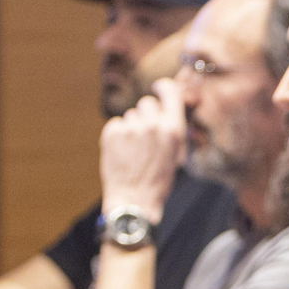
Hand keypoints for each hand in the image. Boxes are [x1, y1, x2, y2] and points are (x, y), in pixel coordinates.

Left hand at [100, 78, 186, 220]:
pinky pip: (116, 124)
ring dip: (132, 127)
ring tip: (134, 150)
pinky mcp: (112, 134)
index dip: (164, 87)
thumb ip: (173, 128)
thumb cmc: (158, 180)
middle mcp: (153, 125)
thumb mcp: (176, 154)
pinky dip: (118, 135)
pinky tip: (122, 152)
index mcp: (173, 129)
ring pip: (131, 115)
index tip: (158, 88)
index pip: (170, 91)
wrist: (134, 201)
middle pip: (147, 103)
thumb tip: (170, 107)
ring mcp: (131, 129)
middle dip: (147, 114)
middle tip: (146, 134)